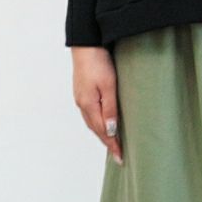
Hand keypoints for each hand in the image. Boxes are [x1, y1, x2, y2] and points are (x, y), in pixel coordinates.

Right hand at [71, 46, 123, 164]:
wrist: (85, 43)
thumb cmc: (98, 62)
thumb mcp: (108, 85)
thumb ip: (110, 109)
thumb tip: (110, 131)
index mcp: (88, 105)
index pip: (102, 131)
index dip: (112, 145)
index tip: (121, 158)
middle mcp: (82, 104)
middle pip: (96, 129)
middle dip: (107, 141)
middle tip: (118, 154)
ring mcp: (81, 97)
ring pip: (92, 121)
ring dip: (102, 132)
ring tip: (113, 141)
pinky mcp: (82, 90)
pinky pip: (91, 112)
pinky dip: (98, 121)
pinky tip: (104, 120)